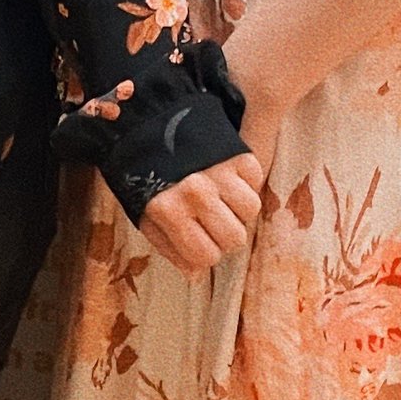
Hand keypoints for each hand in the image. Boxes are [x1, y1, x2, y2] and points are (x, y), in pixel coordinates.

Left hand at [139, 154, 264, 276]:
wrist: (149, 124)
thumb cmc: (145, 175)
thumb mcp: (144, 213)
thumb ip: (169, 247)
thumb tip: (196, 275)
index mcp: (169, 210)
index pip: (207, 256)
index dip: (206, 253)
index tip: (199, 241)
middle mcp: (196, 192)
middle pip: (235, 238)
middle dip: (224, 235)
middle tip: (210, 219)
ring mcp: (220, 171)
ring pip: (251, 210)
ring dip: (238, 208)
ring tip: (219, 195)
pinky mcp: (238, 153)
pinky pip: (256, 181)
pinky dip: (246, 182)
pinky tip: (226, 176)